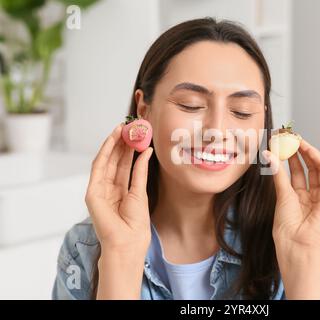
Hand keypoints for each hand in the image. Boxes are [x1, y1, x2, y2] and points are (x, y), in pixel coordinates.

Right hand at [85, 123, 153, 252]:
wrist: (127, 241)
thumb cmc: (135, 224)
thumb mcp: (140, 191)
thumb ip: (140, 170)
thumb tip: (147, 151)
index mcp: (121, 191)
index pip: (124, 165)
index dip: (128, 149)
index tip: (135, 134)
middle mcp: (109, 188)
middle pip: (114, 161)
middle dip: (121, 143)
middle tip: (128, 126)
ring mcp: (99, 190)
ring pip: (106, 161)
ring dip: (113, 144)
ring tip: (122, 128)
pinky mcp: (92, 192)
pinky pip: (98, 167)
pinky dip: (105, 152)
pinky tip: (112, 140)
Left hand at [263, 139, 319, 251]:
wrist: (296, 243)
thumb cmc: (286, 226)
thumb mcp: (281, 194)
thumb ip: (278, 173)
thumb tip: (268, 153)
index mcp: (296, 196)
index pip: (295, 171)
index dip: (290, 157)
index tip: (282, 143)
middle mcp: (309, 194)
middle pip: (307, 168)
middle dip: (300, 152)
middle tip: (291, 137)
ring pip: (317, 169)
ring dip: (309, 153)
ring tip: (298, 140)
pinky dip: (319, 161)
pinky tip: (309, 151)